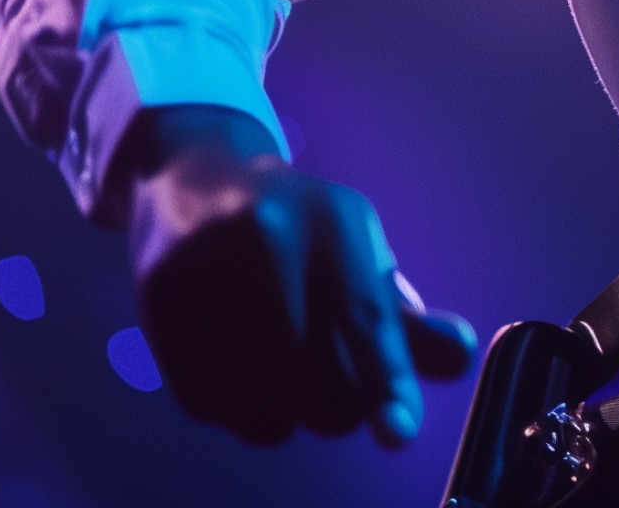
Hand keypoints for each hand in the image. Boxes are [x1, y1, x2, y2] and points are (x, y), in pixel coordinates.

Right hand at [122, 106, 475, 447]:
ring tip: (281, 365)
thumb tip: (459, 358)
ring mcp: (207, 270)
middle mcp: (270, 238)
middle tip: (327, 375)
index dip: (388, 379)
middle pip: (320, 379)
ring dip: (283, 412)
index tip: (399, 434)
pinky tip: (234, 361)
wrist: (194, 183)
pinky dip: (233, 404)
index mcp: (335, 222)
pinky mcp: (159, 306)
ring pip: (263, 404)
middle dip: (338, 406)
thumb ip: (406, 319)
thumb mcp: (359, 256)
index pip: (367, 316)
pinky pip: (209, 404)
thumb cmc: (298, 233)